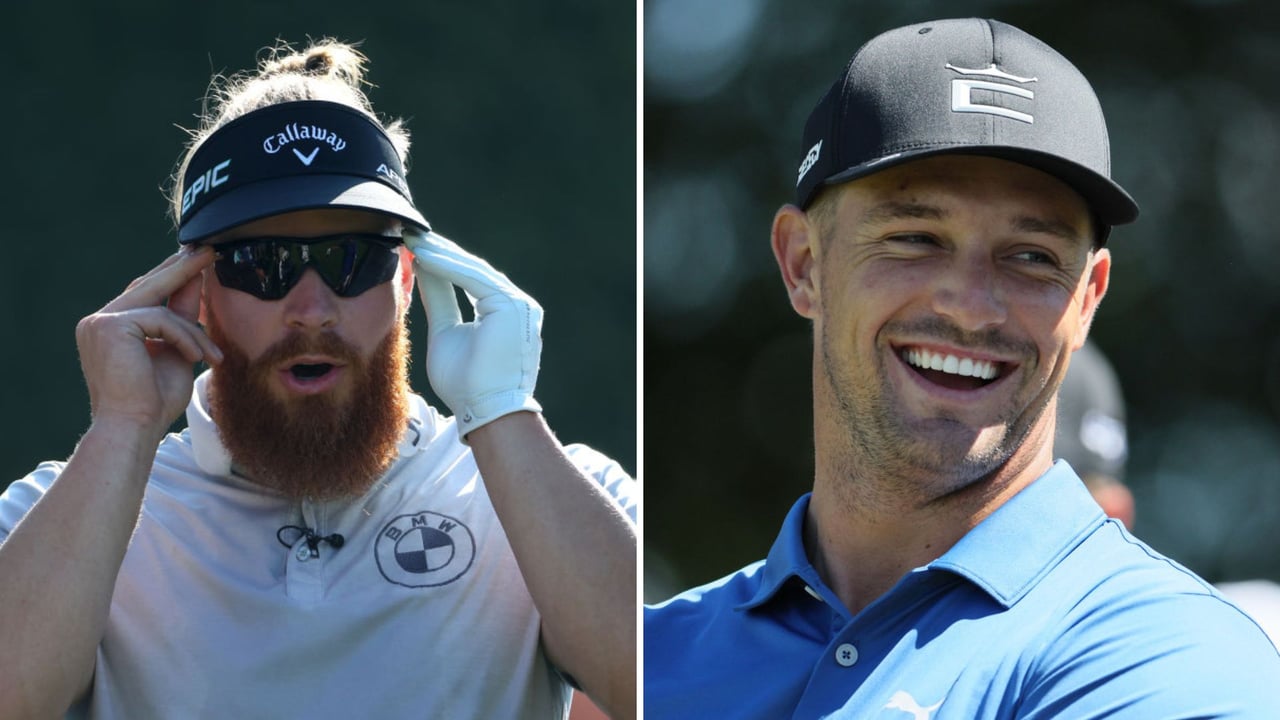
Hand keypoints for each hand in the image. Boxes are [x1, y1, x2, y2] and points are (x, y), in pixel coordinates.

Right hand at [74, 247, 222, 435]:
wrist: (134, 428)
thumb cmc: (153, 401)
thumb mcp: (176, 351)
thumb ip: (182, 319)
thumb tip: (195, 281)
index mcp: (109, 328)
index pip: (144, 293)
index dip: (172, 276)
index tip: (198, 259)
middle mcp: (98, 321)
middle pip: (148, 286)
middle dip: (182, 270)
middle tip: (209, 251)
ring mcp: (100, 322)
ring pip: (161, 308)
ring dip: (193, 333)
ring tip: (212, 357)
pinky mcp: (110, 327)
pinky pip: (161, 320)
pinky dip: (184, 338)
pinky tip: (196, 358)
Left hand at [405, 230, 542, 438]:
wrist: (487, 412)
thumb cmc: (466, 385)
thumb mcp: (445, 334)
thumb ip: (439, 302)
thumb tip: (423, 272)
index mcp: (503, 312)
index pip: (469, 279)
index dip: (442, 262)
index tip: (414, 248)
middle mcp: (516, 305)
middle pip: (473, 270)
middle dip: (441, 252)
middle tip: (411, 235)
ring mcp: (519, 305)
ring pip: (474, 271)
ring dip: (442, 254)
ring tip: (414, 241)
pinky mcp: (513, 306)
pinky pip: (475, 279)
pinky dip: (449, 266)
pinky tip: (425, 256)